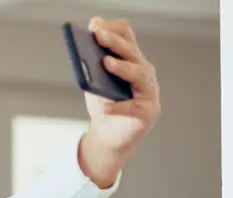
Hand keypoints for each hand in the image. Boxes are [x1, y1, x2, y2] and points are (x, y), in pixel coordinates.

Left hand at [78, 17, 161, 187]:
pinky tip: (105, 106)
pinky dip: (118, 106)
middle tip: (98, 36)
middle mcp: (144, 73)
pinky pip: (133, 108)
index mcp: (132, 61)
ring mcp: (149, 92)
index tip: (94, 26)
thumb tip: (83, 46)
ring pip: (140, 75)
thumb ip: (91, 64)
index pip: (127, 37)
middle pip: (132, 53)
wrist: (108, 136)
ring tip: (105, 63)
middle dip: (114, 43)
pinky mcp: (147, 113)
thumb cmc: (104, 104)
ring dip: (122, 67)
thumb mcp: (94, 82)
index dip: (112, 30)